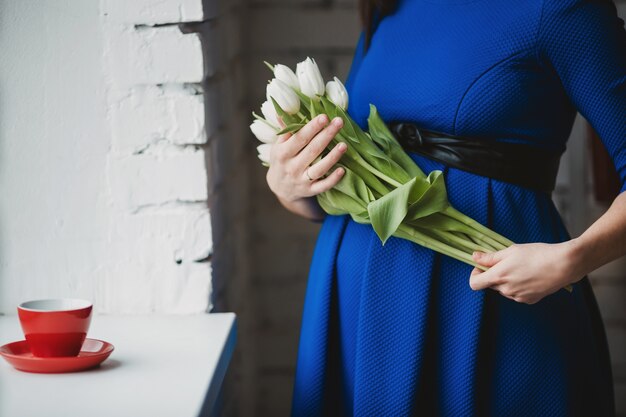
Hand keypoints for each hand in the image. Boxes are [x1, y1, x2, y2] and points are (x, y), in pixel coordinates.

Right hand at [266, 114, 347, 202]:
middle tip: (339, 122)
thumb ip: (285, 130)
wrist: (279, 188)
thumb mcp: (278, 146)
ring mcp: (301, 180)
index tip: (324, 117)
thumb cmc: (282, 161)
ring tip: (344, 145)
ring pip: (319, 168)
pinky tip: (342, 170)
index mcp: (283, 153)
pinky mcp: (310, 190)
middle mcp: (292, 167)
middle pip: (312, 150)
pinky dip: (332, 179)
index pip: (299, 138)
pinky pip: (323, 186)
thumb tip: (282, 111)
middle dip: (326, 135)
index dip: (312, 128)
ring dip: (332, 157)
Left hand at [468, 241, 582, 303]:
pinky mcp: (529, 300)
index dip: (475, 274)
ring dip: (507, 280)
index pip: (474, 283)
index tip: (482, 266)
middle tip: (507, 262)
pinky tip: (530, 276)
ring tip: (522, 268)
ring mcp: (517, 297)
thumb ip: (490, 257)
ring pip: (504, 289)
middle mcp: (506, 290)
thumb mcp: (510, 251)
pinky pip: (517, 294)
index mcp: (498, 277)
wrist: (563, 265)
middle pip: (491, 285)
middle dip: (494, 274)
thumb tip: (474, 257)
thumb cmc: (536, 254)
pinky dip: (519, 286)